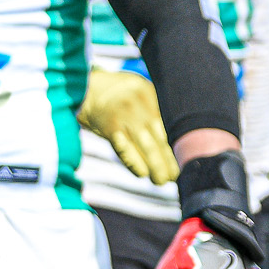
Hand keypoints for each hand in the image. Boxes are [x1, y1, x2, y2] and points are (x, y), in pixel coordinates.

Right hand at [78, 67, 177, 184]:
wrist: (83, 87)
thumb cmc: (115, 93)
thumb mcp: (139, 90)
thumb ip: (156, 106)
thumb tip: (175, 136)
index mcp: (151, 94)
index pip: (171, 124)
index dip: (179, 144)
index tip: (184, 158)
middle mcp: (141, 105)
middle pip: (162, 137)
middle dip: (170, 160)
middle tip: (175, 176)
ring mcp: (125, 117)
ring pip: (147, 146)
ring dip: (156, 167)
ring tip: (162, 180)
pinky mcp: (110, 128)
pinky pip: (125, 150)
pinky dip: (134, 163)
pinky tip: (142, 173)